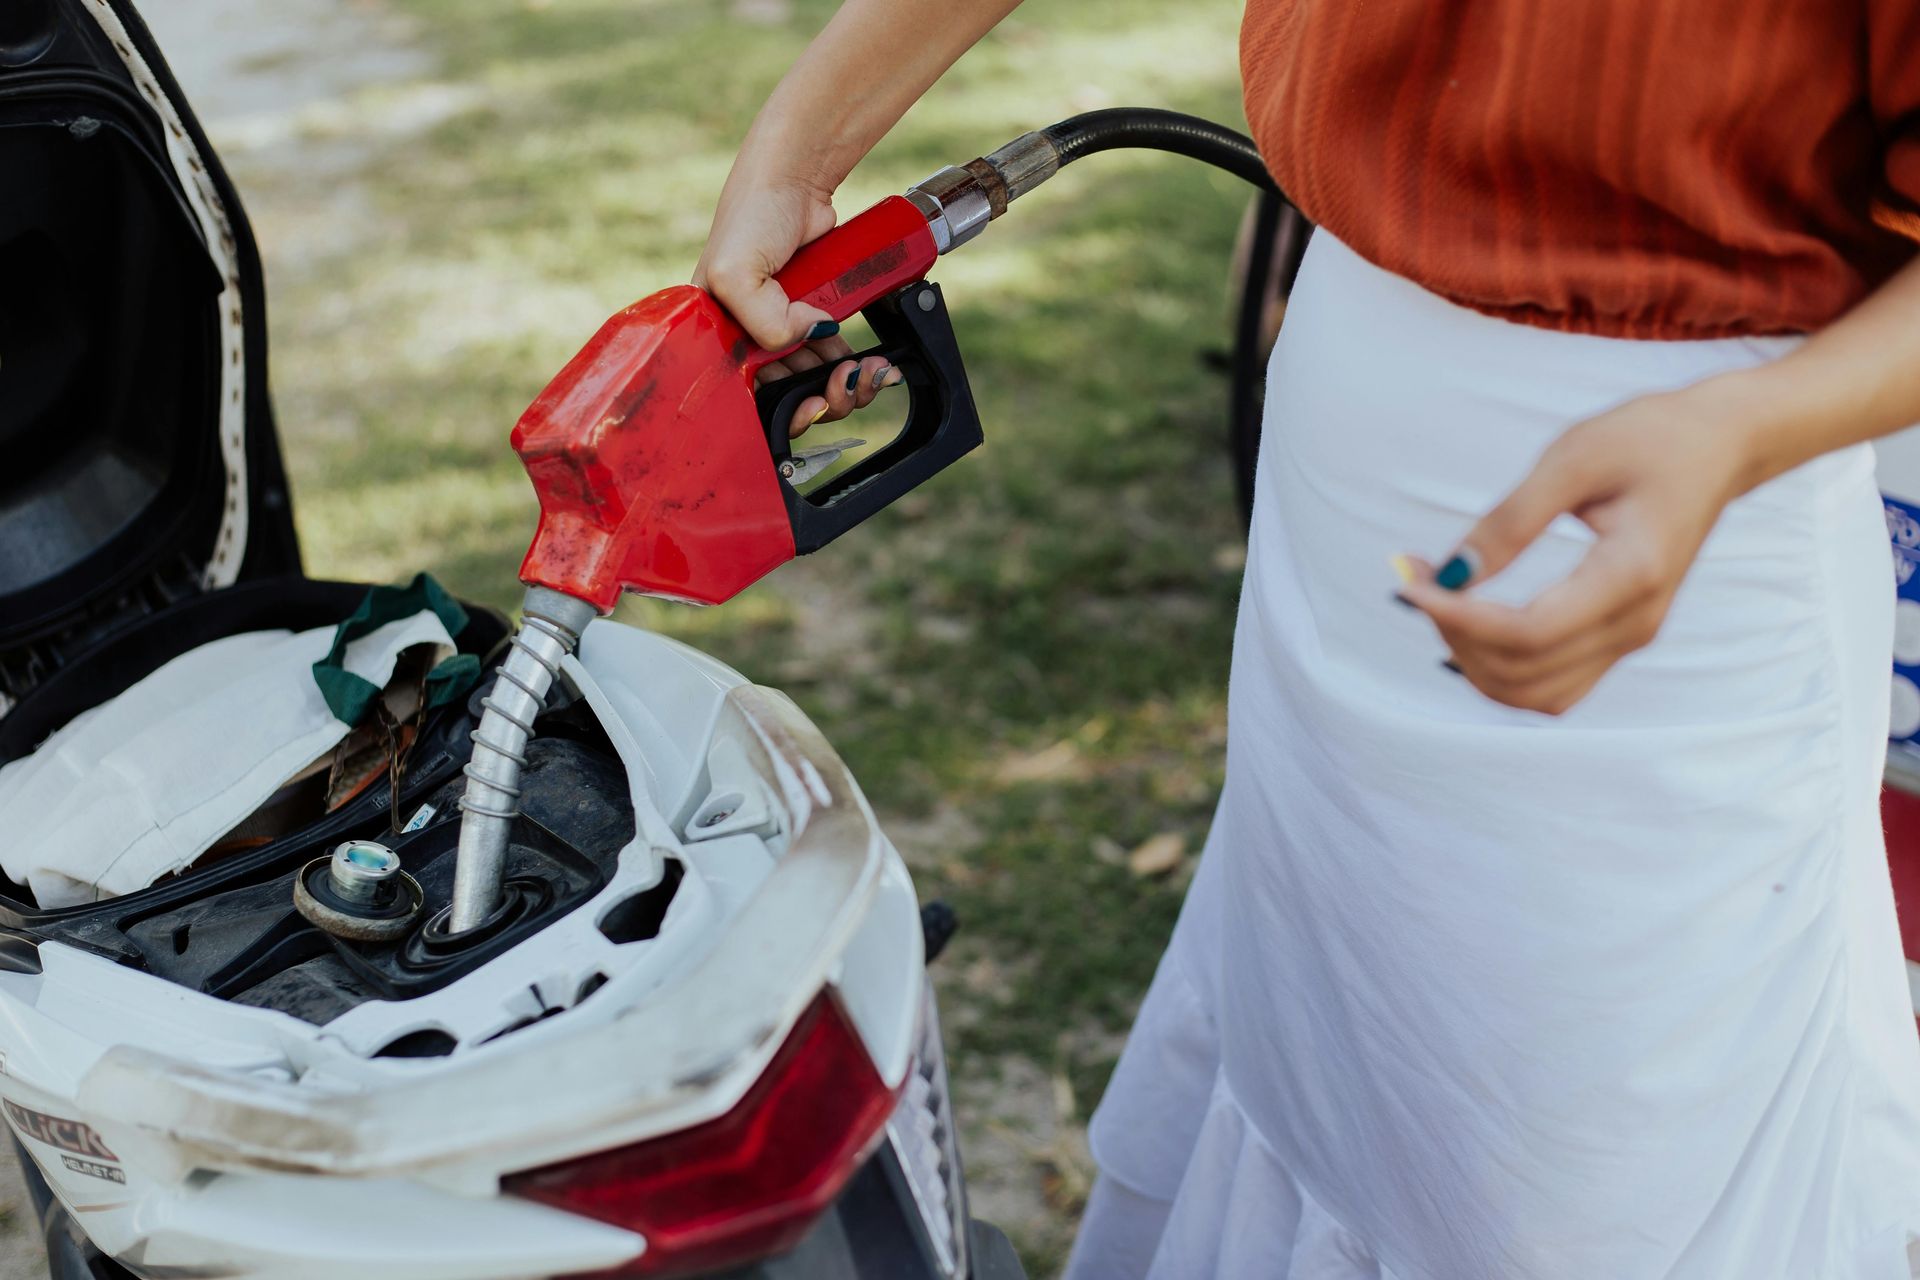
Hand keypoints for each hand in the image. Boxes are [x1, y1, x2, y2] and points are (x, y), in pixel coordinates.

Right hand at [693, 173, 901, 436]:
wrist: (794, 179)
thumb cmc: (750, 217)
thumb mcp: (735, 275)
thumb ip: (765, 323)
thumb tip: (809, 337)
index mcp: (719, 336)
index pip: (748, 397)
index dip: (783, 410)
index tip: (812, 405)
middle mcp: (748, 338)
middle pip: (787, 395)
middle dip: (822, 398)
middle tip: (844, 382)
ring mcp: (784, 328)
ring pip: (815, 382)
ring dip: (845, 385)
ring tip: (864, 370)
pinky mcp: (815, 316)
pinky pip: (835, 356)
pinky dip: (853, 365)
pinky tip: (868, 361)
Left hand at [1396, 381, 1759, 714]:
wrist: (1720, 448)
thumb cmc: (1649, 438)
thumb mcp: (1574, 457)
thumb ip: (1511, 520)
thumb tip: (1452, 575)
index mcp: (1631, 575)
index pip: (1526, 632)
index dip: (1457, 619)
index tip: (1410, 583)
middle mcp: (1636, 623)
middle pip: (1523, 672)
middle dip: (1455, 635)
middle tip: (1419, 582)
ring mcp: (1633, 638)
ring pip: (1535, 694)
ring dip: (1474, 661)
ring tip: (1441, 602)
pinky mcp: (1621, 638)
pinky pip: (1552, 685)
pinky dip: (1501, 669)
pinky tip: (1469, 625)